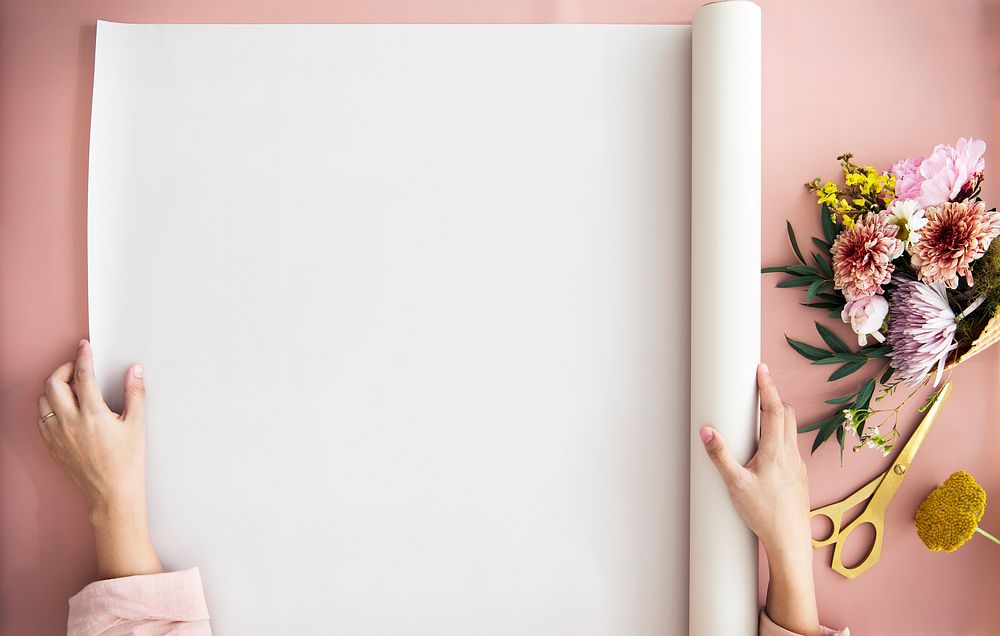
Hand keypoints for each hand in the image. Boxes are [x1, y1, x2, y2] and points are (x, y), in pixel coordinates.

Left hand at [36, 339, 161, 578]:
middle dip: (64, 369)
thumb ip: (135, 393)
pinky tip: (63, 408)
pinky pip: (41, 419)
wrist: (112, 494)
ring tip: (69, 386)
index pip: (83, 375)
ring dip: (53, 388)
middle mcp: (71, 423)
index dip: (83, 356)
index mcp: (93, 415)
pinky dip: (49, 407)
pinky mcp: (52, 446)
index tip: (85, 347)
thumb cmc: (127, 463)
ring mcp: (58, 435)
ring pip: (43, 400)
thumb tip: (135, 371)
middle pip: (54, 383)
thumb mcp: (137, 425)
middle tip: (77, 367)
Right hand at [699, 363, 819, 635]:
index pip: (773, 409)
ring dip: (778, 417)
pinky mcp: (800, 477)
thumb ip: (720, 455)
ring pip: (792, 431)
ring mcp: (798, 466)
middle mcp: (791, 454)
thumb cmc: (764, 514)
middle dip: (773, 398)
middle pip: (786, 415)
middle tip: (758, 388)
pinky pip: (792, 448)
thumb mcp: (735, 484)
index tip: (762, 369)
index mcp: (776, 451)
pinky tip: (768, 449)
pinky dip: (782, 437)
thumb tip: (707, 430)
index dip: (767, 387)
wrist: (790, 541)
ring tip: (761, 415)